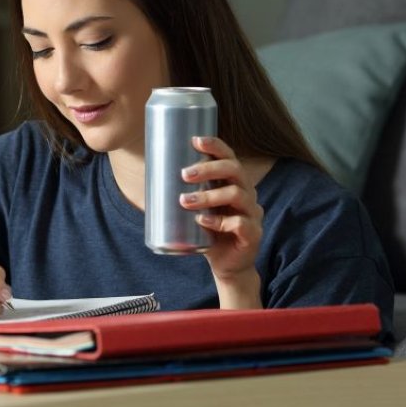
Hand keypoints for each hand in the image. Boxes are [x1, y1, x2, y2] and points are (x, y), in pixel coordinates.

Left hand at [179, 136, 263, 306]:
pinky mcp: (253, 234)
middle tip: (184, 174)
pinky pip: (240, 223)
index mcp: (234, 183)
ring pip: (236, 195)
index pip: (230, 157)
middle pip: (235, 170)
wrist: (226, 265)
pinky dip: (219, 221)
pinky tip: (202, 221)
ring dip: (208, 196)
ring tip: (185, 201)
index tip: (195, 141)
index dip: (215, 146)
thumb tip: (152, 175)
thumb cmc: (209, 232)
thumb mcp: (197, 208)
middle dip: (209, 169)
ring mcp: (253, 213)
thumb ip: (185, 192)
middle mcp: (247, 193)